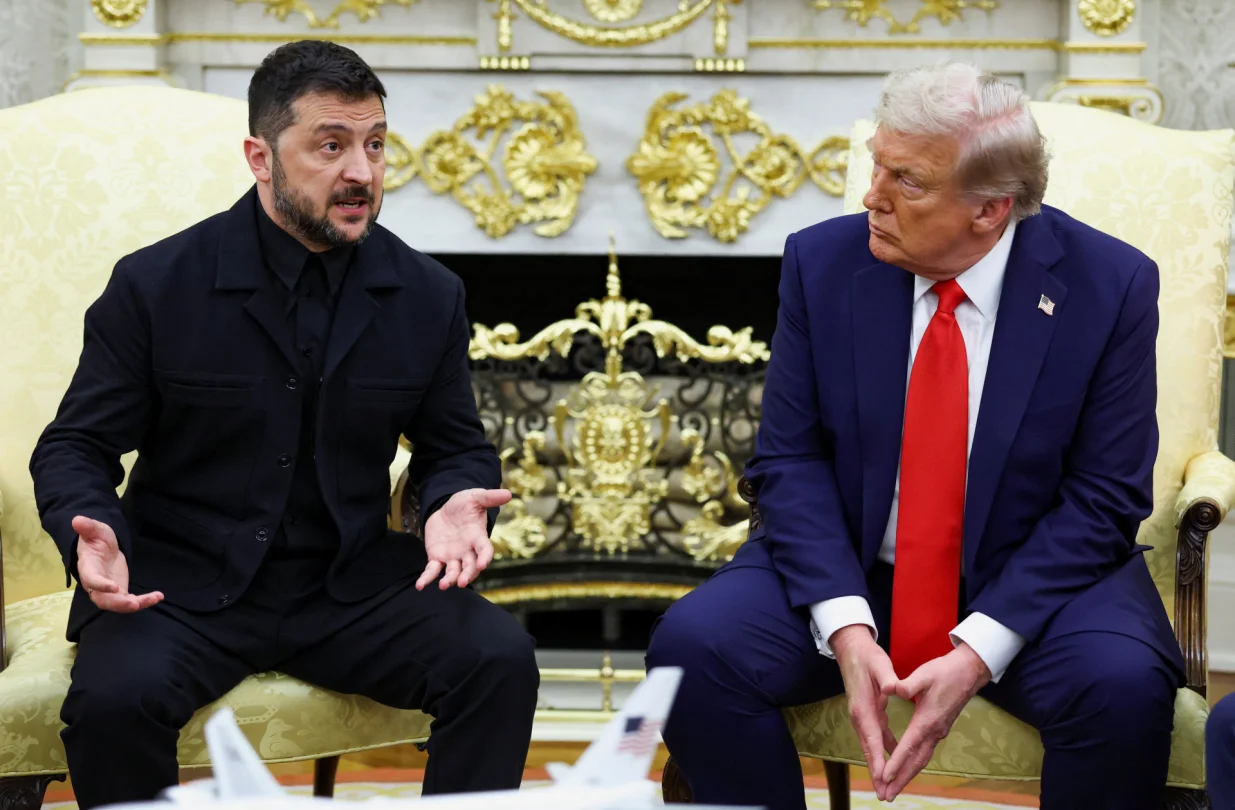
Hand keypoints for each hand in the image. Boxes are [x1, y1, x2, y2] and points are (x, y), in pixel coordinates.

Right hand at [72, 516, 162, 612]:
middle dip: (118, 603)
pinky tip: (159, 596)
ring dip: (134, 605)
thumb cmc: (96, 539)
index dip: (101, 585)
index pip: (92, 580)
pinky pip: (130, 601)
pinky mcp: (120, 592)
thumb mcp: (95, 530)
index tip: (114, 587)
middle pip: (104, 600)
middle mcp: (96, 585)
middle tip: (134, 603)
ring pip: (118, 604)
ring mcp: (108, 591)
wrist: (102, 549)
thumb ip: (88, 527)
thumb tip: (77, 520)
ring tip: (153, 599)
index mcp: (88, 569)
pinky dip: (144, 601)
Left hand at [417, 488, 511, 590]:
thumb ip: (489, 497)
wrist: (446, 510)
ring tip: (444, 585)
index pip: (485, 550)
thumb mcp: (476, 497)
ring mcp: (452, 557)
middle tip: (462, 582)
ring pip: (453, 572)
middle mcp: (467, 551)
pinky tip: (420, 586)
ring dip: (449, 580)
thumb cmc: (465, 505)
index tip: (482, 564)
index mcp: (478, 538)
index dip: (485, 557)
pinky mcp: (437, 558)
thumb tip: (508, 494)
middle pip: (470, 567)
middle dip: (467, 575)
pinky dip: (427, 579)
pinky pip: (432, 570)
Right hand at [831, 625, 899, 799]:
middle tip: (883, 794)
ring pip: (871, 746)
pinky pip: (875, 736)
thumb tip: (894, 687)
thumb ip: (887, 677)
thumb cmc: (868, 656)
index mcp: (863, 707)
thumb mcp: (880, 664)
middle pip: (869, 749)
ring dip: (878, 765)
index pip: (872, 737)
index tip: (884, 777)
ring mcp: (861, 716)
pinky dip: (882, 750)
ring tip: (886, 786)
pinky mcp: (866, 713)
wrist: (851, 649)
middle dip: (876, 772)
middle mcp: (859, 716)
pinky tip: (892, 757)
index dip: (879, 758)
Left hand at [882, 644, 991, 800]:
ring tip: (894, 790)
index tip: (884, 777)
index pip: (909, 746)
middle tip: (886, 797)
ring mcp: (938, 732)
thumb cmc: (944, 672)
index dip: (896, 762)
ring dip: (907, 776)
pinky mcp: (939, 730)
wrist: (968, 672)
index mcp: (927, 720)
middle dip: (901, 780)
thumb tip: (890, 687)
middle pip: (916, 762)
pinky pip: (925, 753)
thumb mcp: (923, 674)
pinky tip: (906, 769)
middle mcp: (934, 731)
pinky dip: (914, 765)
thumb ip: (907, 684)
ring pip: (922, 760)